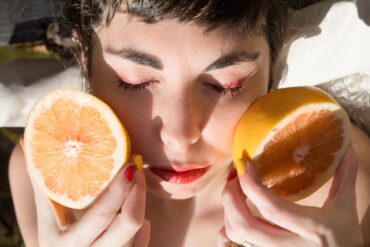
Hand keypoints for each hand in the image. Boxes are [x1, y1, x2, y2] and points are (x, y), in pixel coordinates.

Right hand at [31, 162, 149, 246]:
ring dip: (140, 207)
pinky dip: (143, 230)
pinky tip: (141, 219)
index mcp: (70, 245)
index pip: (102, 215)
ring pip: (137, 234)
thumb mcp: (47, 220)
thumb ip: (45, 190)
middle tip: (137, 169)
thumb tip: (33, 151)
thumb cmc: (54, 241)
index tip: (129, 165)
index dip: (119, 188)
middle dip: (138, 192)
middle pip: (129, 224)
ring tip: (135, 187)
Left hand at [219, 146, 362, 246]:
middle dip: (230, 198)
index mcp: (312, 229)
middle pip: (245, 225)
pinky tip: (234, 216)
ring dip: (229, 211)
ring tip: (235, 193)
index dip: (250, 184)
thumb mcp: (345, 209)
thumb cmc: (346, 240)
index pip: (271, 207)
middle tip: (233, 178)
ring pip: (238, 236)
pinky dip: (228, 231)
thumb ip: (345, 177)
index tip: (243, 163)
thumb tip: (346, 147)